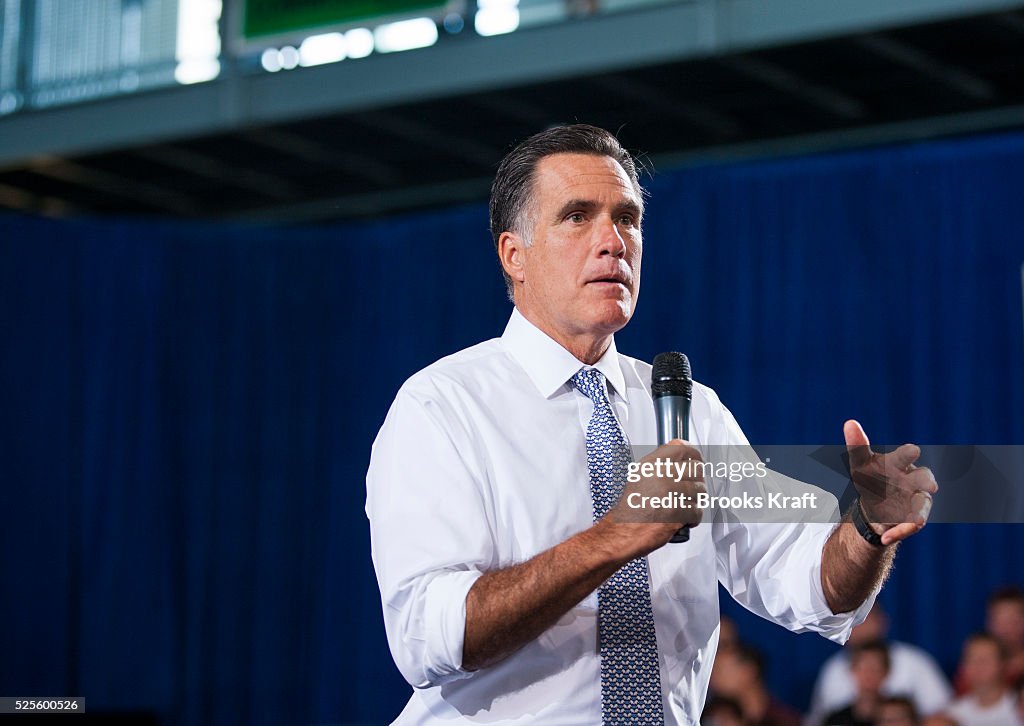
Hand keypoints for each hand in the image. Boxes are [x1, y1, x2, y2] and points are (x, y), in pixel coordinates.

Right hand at [602, 439, 705, 550]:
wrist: (621, 531)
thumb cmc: (630, 509)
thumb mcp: (639, 477)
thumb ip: (660, 466)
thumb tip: (683, 462)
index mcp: (651, 464)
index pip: (683, 448)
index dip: (694, 455)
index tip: (697, 462)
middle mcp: (660, 474)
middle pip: (697, 469)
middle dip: (697, 482)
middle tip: (690, 492)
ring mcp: (669, 492)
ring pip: (700, 491)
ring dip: (695, 502)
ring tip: (683, 508)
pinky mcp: (676, 511)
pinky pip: (698, 511)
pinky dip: (693, 518)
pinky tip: (683, 520)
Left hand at [844, 420, 937, 545]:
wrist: (873, 504)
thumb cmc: (870, 478)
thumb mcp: (860, 464)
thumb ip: (857, 445)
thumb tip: (849, 422)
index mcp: (900, 462)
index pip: (908, 454)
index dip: (909, 453)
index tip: (912, 450)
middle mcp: (913, 479)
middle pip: (925, 477)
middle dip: (927, 482)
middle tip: (930, 486)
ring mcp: (916, 499)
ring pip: (922, 505)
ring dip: (919, 513)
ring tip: (916, 522)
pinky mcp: (913, 517)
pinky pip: (911, 525)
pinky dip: (899, 532)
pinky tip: (885, 538)